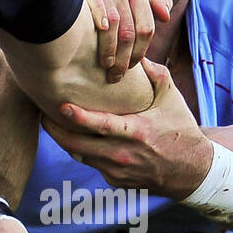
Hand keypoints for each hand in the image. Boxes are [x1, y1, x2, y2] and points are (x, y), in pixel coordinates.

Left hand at [43, 56, 210, 196]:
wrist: (191, 170)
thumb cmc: (180, 129)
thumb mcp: (172, 99)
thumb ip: (155, 73)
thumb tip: (135, 51)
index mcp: (137, 133)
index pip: (101, 126)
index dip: (78, 118)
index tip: (60, 106)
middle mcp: (124, 155)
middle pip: (78, 145)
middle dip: (55, 130)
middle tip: (41, 113)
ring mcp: (117, 171)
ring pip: (79, 155)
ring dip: (63, 140)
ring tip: (50, 122)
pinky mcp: (114, 180)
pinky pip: (90, 163)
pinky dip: (80, 150)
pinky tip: (73, 136)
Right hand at [80, 0, 171, 83]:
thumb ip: (149, 6)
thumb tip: (167, 17)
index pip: (146, 28)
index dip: (140, 51)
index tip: (131, 67)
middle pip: (130, 30)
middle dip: (124, 57)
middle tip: (116, 75)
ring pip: (115, 24)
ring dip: (110, 49)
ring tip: (105, 66)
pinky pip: (99, 8)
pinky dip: (101, 23)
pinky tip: (96, 40)